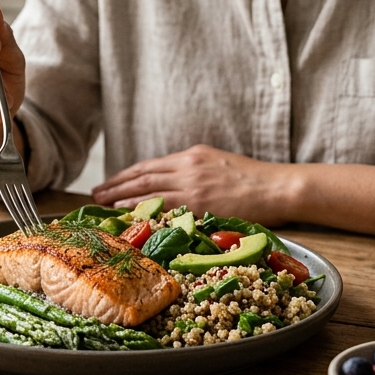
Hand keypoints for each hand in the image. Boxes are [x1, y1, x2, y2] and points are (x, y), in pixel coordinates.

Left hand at [92, 145, 294, 224]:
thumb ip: (194, 171)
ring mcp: (193, 187)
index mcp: (192, 156)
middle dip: (115, 187)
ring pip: (147, 192)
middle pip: (142, 177)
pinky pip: (165, 210)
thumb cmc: (254, 180)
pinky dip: (144, 214)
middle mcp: (188, 168)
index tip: (109, 184)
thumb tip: (172, 183)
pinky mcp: (201, 205)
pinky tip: (130, 219)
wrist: (278, 188)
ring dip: (122, 200)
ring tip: (105, 207)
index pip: (149, 166)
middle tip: (96, 196)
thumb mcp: (219, 164)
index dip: (125, 176)